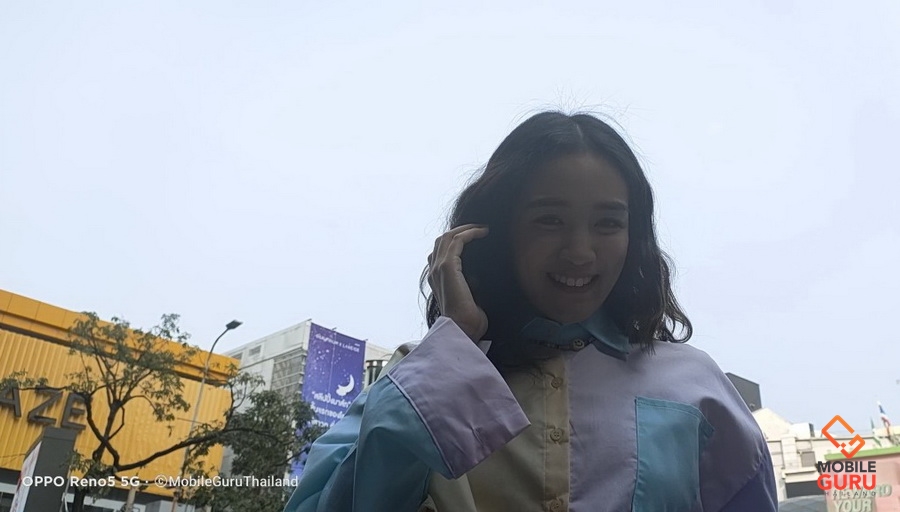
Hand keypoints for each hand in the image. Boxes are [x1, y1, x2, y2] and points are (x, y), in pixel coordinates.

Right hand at [427, 224, 489, 342]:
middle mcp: (434, 271)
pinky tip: (482, 232)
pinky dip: (470, 233)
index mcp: (436, 278)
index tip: (474, 237)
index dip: (456, 240)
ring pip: (448, 236)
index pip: (441, 251)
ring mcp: (438, 268)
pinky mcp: (447, 267)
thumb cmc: (469, 319)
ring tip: (481, 228)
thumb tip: (479, 276)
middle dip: (460, 230)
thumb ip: (469, 284)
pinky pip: (457, 240)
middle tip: (479, 228)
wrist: (463, 329)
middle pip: (442, 239)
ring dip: (466, 229)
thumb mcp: (469, 297)